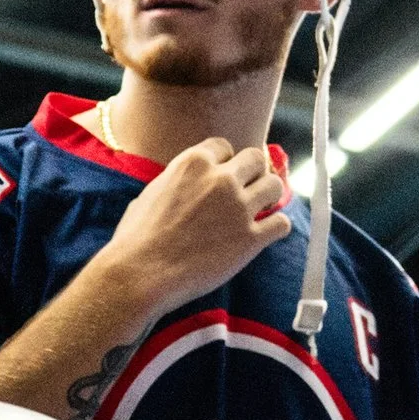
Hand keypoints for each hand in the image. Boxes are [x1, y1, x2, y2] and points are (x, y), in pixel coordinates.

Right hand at [107, 139, 290, 309]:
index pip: (224, 146)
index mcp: (193, 162)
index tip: (222, 176)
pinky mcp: (250, 239)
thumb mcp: (153, 192)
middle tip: (247, 189)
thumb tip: (185, 186)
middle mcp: (221, 179)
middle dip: (252, 172)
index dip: (224, 162)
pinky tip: (266, 234)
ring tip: (261, 209)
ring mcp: (239, 208)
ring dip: (270, 195)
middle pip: (256, 158)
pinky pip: (281, 223)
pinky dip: (277, 227)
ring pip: (275, 185)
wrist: (142, 274)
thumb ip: (178, 181)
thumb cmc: (137, 237)